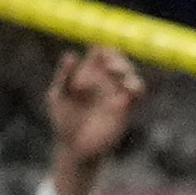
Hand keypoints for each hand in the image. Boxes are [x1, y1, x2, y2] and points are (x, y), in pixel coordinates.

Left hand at [42, 44, 143, 194]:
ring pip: (131, 75)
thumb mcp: (58, 96)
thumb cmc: (63, 120)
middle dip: (117, 58)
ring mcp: (117, 94)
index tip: (98, 47)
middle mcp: (105, 80)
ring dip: (128, 71)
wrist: (73, 149)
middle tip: (107, 65)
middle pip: (118, 59)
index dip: (102, 45)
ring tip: (116, 74)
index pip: (100, 51)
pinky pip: (137, 95)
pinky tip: (128, 90)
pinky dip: (136, 89)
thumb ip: (64, 76)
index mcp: (88, 72)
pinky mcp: (125, 110)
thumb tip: (70, 54)